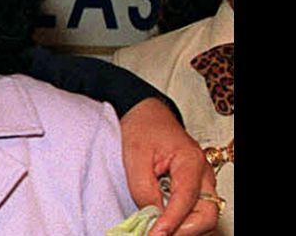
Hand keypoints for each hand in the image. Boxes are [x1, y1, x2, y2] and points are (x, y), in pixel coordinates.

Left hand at [120, 98, 218, 235]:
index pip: (187, 199)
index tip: (156, 234)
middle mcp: (203, 175)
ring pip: (201, 217)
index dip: (172, 221)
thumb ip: (142, 187)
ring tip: (154, 227)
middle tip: (156, 234)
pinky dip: (177, 221)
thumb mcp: (134, 155)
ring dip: (180, 227)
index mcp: (190, 160)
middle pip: (206, 214)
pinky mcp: (192, 189)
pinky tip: (158, 220)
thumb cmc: (142, 129)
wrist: (146, 116)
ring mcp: (200, 183)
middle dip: (184, 230)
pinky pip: (191, 212)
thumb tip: (151, 217)